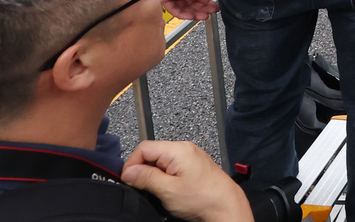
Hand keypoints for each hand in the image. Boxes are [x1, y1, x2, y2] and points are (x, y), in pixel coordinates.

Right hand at [122, 141, 252, 221]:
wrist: (226, 206)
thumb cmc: (204, 198)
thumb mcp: (168, 190)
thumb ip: (146, 178)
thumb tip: (128, 172)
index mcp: (178, 149)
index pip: (144, 147)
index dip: (131, 164)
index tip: (127, 180)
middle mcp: (185, 149)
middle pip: (152, 154)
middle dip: (142, 170)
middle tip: (141, 188)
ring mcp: (190, 158)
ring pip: (161, 162)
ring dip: (153, 176)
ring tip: (157, 191)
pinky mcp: (193, 167)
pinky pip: (172, 168)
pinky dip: (164, 178)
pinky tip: (167, 190)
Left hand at [163, 0, 219, 20]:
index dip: (208, 4)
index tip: (215, 7)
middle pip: (194, 6)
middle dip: (203, 10)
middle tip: (211, 12)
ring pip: (185, 9)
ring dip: (195, 14)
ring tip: (204, 15)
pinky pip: (174, 9)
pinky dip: (183, 14)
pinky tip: (192, 15)